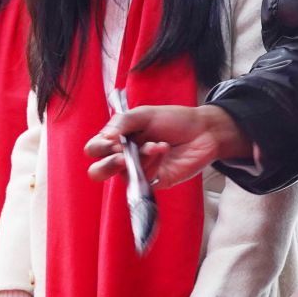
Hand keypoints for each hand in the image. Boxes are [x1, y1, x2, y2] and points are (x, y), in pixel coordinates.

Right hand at [83, 105, 247, 190]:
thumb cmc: (174, 120)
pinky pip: (143, 180)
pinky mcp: (154, 181)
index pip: (94, 149)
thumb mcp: (145, 114)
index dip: (99, 146)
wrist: (203, 131)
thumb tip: (105, 137)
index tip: (115, 139)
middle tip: (123, 154)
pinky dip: (152, 162)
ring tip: (156, 144)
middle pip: (97, 172)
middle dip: (108, 164)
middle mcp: (124, 157)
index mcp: (118, 139)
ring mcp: (138, 171)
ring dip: (139, 157)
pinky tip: (163, 149)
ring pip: (123, 176)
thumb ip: (122, 122)